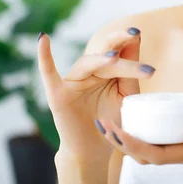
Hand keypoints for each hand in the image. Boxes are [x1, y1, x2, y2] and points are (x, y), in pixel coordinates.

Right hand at [36, 28, 154, 162]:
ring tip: (115, 57)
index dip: (129, 43)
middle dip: (119, 40)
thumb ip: (129, 73)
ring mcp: (72, 81)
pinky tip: (43, 38)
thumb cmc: (110, 121)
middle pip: (105, 52)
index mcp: (106, 69)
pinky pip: (48, 73)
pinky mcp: (57, 94)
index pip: (119, 52)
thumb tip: (135, 39)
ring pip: (88, 64)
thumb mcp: (125, 96)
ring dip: (101, 59)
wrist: (93, 150)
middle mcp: (89, 71)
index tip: (140, 33)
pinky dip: (44, 56)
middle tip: (134, 33)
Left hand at [97, 115, 182, 169]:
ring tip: (112, 121)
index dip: (131, 144)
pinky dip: (143, 134)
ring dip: (128, 139)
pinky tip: (137, 120)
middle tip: (103, 123)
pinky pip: (160, 143)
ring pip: (150, 150)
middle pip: (145, 155)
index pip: (155, 154)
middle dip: (122, 143)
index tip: (114, 130)